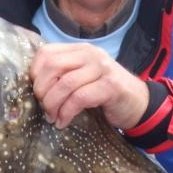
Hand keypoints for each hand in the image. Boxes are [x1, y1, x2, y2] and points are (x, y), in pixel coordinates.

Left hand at [30, 43, 148, 129]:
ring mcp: (101, 68)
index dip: (35, 74)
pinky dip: (66, 113)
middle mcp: (90, 54)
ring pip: (65, 84)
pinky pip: (79, 98)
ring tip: (52, 118)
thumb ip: (62, 77)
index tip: (36, 93)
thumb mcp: (82, 79)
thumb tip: (33, 89)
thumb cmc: (105, 93)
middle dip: (42, 91)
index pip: (46, 53)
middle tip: (44, 108)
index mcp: (79, 50)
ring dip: (53, 105)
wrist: (138, 103)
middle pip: (52, 67)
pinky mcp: (110, 86)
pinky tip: (63, 122)